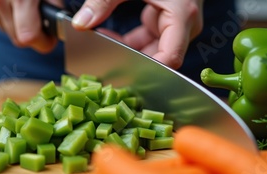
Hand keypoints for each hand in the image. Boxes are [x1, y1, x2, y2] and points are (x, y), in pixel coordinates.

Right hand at [0, 0, 62, 52]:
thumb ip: (56, 7)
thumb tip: (61, 27)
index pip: (28, 37)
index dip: (43, 41)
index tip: (50, 37)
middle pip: (17, 38)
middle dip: (32, 32)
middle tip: (40, 17)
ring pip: (6, 31)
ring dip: (17, 23)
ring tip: (24, 4)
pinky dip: (4, 15)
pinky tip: (10, 1)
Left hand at [72, 0, 203, 68]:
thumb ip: (102, 2)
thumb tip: (81, 24)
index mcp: (182, 15)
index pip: (171, 58)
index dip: (148, 71)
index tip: (122, 73)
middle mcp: (185, 24)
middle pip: (160, 57)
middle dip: (131, 60)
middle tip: (103, 58)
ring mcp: (178, 24)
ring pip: (154, 51)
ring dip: (128, 51)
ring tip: (103, 43)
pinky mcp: (169, 21)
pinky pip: (150, 40)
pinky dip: (131, 42)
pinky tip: (111, 38)